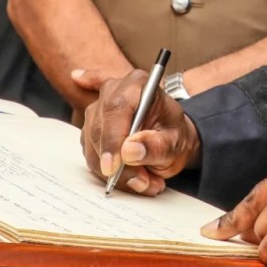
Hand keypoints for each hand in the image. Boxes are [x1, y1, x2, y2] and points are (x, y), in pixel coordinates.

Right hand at [79, 68, 200, 194]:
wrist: (169, 139)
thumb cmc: (173, 135)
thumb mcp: (175, 141)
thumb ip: (156, 145)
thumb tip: (129, 151)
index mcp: (137, 84)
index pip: (116, 108)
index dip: (112, 139)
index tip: (113, 167)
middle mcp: (113, 92)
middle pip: (100, 129)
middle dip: (118, 164)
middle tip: (143, 182)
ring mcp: (98, 110)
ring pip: (92, 146)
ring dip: (115, 173)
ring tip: (145, 181)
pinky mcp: (90, 130)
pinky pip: (90, 154)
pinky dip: (107, 173)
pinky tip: (124, 175)